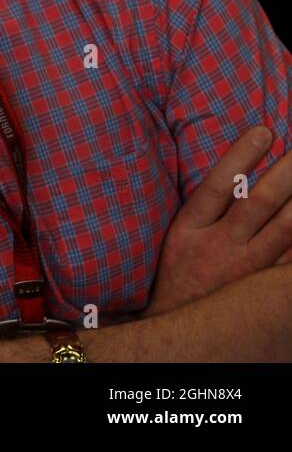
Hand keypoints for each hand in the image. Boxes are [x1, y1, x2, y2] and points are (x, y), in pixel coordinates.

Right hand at [143, 125, 291, 316]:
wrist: (179, 326)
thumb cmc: (177, 274)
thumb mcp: (177, 237)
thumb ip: (202, 208)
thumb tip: (234, 175)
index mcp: (190, 230)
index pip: (217, 185)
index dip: (241, 156)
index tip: (263, 131)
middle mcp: (220, 246)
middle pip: (259, 202)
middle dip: (286, 172)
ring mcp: (246, 268)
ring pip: (285, 229)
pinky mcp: (265, 286)